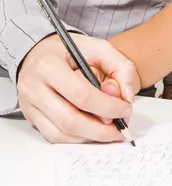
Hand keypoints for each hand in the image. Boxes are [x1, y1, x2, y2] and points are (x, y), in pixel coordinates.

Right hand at [17, 34, 139, 143]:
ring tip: (109, 131)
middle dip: (100, 129)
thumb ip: (120, 66)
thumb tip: (128, 96)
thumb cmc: (68, 50)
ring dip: (90, 137)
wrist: (37, 52)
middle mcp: (34, 86)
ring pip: (61, 132)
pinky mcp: (30, 116)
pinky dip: (76, 138)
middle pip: (70, 119)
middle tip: (120, 128)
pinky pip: (53, 136)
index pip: (82, 94)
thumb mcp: (98, 47)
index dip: (108, 107)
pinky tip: (91, 131)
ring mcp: (29, 104)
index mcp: (49, 65)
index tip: (126, 109)